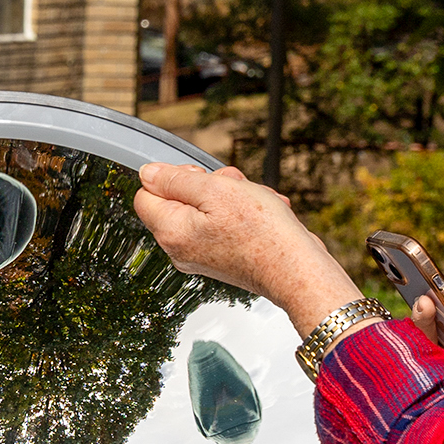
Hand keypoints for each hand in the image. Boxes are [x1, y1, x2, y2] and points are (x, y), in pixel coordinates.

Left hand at [131, 161, 364, 328]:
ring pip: (206, 209)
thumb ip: (176, 180)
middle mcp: (180, 249)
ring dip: (233, 196)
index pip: (146, 194)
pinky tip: (263, 215)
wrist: (297, 270)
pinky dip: (244, 214)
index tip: (199, 178)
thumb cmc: (262, 234)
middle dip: (209, 185)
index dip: (171, 178)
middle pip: (179, 200)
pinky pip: (224, 225)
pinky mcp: (221, 259)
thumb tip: (148, 174)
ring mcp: (201, 256)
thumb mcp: (216, 190)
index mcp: (171, 232)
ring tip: (256, 201)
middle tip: (233, 187)